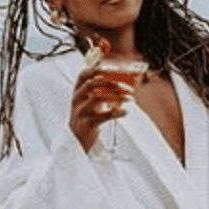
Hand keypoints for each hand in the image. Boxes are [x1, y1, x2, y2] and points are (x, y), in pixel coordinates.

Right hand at [67, 37, 129, 151]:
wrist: (78, 139)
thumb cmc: (89, 115)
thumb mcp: (94, 100)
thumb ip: (107, 88)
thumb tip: (130, 76)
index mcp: (78, 90)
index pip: (86, 73)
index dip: (103, 69)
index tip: (120, 70)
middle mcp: (77, 98)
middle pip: (92, 83)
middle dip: (112, 82)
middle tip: (128, 87)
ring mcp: (80, 111)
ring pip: (97, 98)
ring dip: (117, 96)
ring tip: (131, 99)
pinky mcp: (86, 123)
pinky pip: (103, 116)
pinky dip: (117, 112)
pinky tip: (126, 112)